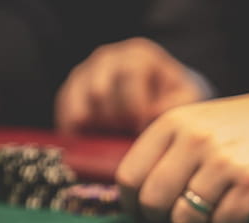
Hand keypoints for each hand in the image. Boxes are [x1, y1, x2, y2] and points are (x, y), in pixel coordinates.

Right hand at [55, 37, 203, 135]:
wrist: (154, 95)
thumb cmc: (171, 97)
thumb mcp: (183, 97)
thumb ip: (175, 104)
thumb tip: (152, 114)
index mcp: (138, 56)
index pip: (130, 75)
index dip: (135, 107)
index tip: (141, 128)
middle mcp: (108, 58)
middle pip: (100, 90)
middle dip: (114, 120)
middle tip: (124, 135)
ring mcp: (85, 72)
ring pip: (78, 101)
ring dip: (94, 125)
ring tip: (110, 136)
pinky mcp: (70, 90)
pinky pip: (65, 110)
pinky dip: (76, 129)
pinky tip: (91, 140)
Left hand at [115, 87, 248, 222]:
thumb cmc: (241, 131)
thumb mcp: (196, 126)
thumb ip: (164, 155)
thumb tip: (131, 205)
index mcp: (173, 123)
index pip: (130, 177)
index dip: (134, 204)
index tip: (146, 212)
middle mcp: (195, 139)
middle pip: (153, 202)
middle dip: (162, 220)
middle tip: (179, 217)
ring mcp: (225, 161)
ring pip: (186, 219)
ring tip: (212, 210)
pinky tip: (238, 208)